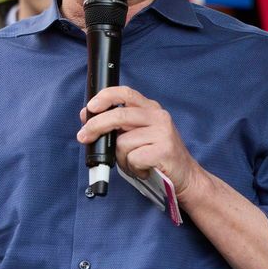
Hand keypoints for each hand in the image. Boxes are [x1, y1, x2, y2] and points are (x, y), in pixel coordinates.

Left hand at [77, 86, 203, 196]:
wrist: (184, 176)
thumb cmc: (155, 156)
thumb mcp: (134, 136)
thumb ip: (114, 125)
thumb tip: (86, 115)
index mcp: (150, 109)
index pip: (126, 92)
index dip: (105, 97)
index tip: (90, 107)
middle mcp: (158, 116)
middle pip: (119, 115)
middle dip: (96, 126)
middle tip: (84, 136)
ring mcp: (163, 132)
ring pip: (123, 142)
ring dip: (122, 158)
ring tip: (134, 162)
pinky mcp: (164, 150)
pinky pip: (133, 158)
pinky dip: (133, 168)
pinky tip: (143, 169)